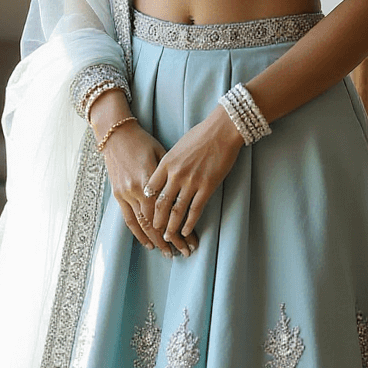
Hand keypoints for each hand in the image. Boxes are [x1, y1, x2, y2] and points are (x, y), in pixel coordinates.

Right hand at [99, 119, 182, 255]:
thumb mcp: (163, 155)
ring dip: (156, 241)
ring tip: (168, 253)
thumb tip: (187, 195)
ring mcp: (126, 193)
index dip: (181, 229)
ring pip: (143, 224)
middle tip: (184, 252)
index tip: (192, 240)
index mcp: (153, 178)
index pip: (170, 212)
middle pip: (157, 222)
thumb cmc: (144, 142)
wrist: (116, 135)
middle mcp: (138, 189)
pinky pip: (129, 219)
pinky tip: (148, 243)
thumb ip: (171, 177)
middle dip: (171, 240)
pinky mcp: (118, 194)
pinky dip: (138, 233)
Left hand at [144, 105, 243, 247]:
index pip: (151, 189)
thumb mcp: (177, 148)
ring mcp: (191, 181)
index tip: (146, 214)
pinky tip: (186, 232)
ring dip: (171, 227)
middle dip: (156, 221)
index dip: (147, 205)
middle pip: (160, 204)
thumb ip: (169, 164)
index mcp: (165, 163)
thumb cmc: (201, 135)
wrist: (222, 130)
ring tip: (168, 238)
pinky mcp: (207, 186)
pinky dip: (189, 223)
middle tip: (155, 232)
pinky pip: (195, 210)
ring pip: (176, 210)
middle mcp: (175, 174)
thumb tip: (163, 178)